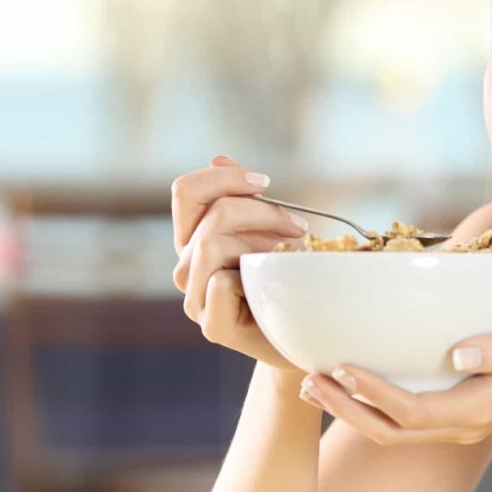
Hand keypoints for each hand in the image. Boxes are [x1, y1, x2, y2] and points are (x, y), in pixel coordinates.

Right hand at [170, 154, 309, 370]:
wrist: (306, 334)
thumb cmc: (289, 278)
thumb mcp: (270, 229)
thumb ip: (243, 196)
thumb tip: (218, 157)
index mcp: (194, 239)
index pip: (186, 191)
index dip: (224, 178)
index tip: (266, 182)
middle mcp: (186, 267)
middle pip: (210, 215)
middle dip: (261, 211)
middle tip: (301, 226)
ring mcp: (195, 299)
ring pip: (212, 244)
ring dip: (263, 241)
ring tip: (295, 252)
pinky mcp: (212, 326)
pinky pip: (220, 282)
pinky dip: (253, 274)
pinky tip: (279, 283)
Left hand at [298, 316, 491, 444]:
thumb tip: (459, 352)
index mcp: (476, 410)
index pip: (411, 412)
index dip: (372, 392)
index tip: (342, 366)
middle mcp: (460, 422)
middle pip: (390, 429)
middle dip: (345, 407)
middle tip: (308, 379)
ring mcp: (457, 420)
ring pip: (392, 428)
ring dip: (351, 408)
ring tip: (314, 383)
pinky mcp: (456, 409)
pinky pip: (405, 417)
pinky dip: (372, 402)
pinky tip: (353, 381)